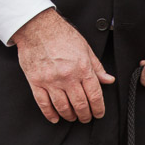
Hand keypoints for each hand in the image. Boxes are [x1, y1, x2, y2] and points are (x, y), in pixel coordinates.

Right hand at [11, 8, 114, 123]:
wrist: (37, 26)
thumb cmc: (61, 35)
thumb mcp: (85, 48)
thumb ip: (97, 67)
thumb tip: (108, 80)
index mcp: (82, 68)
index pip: (95, 96)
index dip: (98, 109)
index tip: (98, 114)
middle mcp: (67, 77)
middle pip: (80, 105)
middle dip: (85, 115)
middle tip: (86, 118)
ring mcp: (51, 80)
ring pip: (63, 107)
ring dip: (70, 116)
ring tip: (72, 117)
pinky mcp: (36, 81)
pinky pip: (43, 103)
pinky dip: (50, 114)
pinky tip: (55, 118)